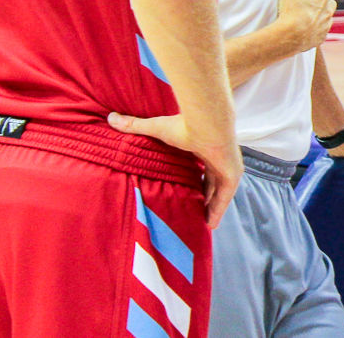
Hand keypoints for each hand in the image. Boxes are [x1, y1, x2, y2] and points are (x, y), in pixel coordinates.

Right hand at [108, 111, 242, 228]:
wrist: (206, 123)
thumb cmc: (183, 124)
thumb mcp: (156, 128)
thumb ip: (135, 126)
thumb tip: (110, 118)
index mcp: (203, 146)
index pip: (200, 165)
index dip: (194, 177)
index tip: (185, 189)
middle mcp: (218, 158)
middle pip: (210, 182)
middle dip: (203, 196)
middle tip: (192, 211)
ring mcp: (227, 166)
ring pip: (218, 192)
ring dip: (210, 206)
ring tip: (200, 223)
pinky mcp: (232, 175)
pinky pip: (224, 198)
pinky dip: (218, 210)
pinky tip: (210, 225)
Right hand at [275, 0, 334, 52]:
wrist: (289, 37)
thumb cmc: (290, 11)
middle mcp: (327, 11)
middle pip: (329, 3)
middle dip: (320, 2)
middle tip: (305, 4)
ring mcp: (325, 26)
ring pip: (327, 18)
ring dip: (319, 16)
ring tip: (304, 17)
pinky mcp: (320, 39)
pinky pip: (321, 32)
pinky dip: (316, 30)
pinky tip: (304, 30)